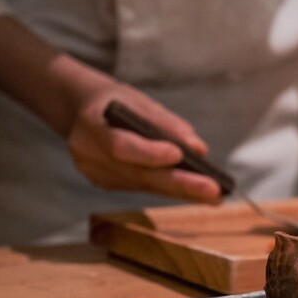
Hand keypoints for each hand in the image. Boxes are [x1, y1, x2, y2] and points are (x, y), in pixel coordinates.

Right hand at [66, 82, 221, 203]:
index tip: (180, 155)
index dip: (150, 153)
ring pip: (145, 185)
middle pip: (139, 174)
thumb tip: (199, 149)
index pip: (121, 145)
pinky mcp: (105, 184)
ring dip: (181, 191)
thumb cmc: (117, 101)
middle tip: (213, 191)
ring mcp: (95, 174)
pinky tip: (195, 193)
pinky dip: (169, 189)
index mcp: (92, 125)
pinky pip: (142, 187)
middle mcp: (88, 155)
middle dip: (180, 184)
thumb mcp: (140, 101)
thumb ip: (168, 124)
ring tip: (214, 196)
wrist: (83, 110)